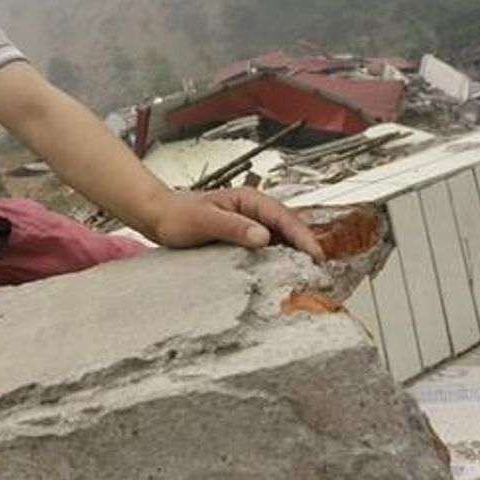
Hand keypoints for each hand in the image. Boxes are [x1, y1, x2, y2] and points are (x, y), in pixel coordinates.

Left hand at [151, 187, 324, 261]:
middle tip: (321, 274)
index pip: (284, 217)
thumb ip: (233, 227)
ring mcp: (251, 225)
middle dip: (306, 248)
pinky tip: (283, 278)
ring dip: (295, 257)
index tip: (316, 256)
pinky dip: (278, 262)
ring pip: (281, 241)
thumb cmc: (177, 215)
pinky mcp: (244, 240)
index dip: (303, 236)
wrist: (158, 218)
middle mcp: (254, 211)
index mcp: (249, 200)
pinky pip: (267, 251)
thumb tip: (264, 237)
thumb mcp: (203, 221)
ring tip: (309, 279)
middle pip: (289, 229)